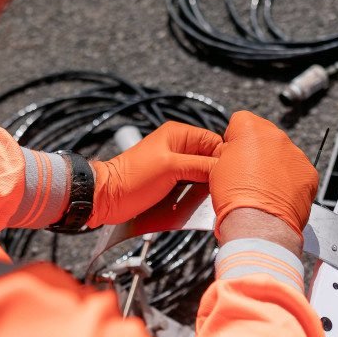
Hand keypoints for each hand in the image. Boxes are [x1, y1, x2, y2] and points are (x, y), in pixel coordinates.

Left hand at [89, 122, 222, 226]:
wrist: (107, 197)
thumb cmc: (133, 178)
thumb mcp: (171, 168)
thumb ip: (200, 165)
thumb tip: (225, 168)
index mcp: (178, 135)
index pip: (214, 141)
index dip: (223, 157)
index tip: (229, 174)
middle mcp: (178, 148)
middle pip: (209, 159)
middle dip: (215, 174)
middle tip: (219, 188)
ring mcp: (173, 166)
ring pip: (201, 175)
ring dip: (205, 186)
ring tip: (206, 196)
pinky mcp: (169, 183)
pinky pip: (190, 187)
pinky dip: (194, 194)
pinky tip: (195, 201)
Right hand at [209, 111, 317, 241]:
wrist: (259, 225)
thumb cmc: (236, 199)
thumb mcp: (216, 168)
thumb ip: (227, 152)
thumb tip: (232, 153)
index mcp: (251, 129)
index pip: (240, 120)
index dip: (233, 139)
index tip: (231, 153)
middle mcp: (277, 137)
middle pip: (264, 136)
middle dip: (256, 151)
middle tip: (246, 174)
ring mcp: (295, 155)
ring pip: (282, 153)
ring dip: (274, 166)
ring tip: (261, 188)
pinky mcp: (308, 173)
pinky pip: (297, 171)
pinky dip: (289, 181)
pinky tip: (276, 194)